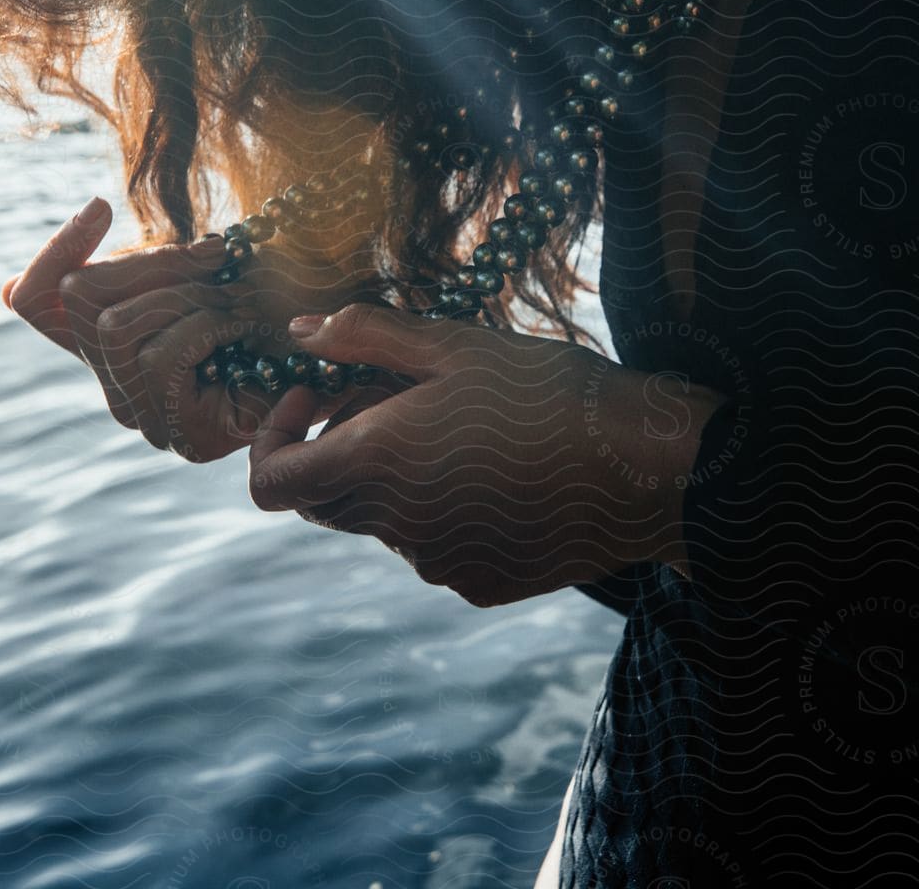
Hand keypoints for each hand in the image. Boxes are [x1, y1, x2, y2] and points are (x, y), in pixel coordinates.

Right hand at [4, 197, 386, 460]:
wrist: (358, 353)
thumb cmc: (283, 294)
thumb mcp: (205, 258)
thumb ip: (148, 254)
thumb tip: (70, 226)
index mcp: (112, 341)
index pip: (32, 301)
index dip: (53, 250)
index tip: (100, 206)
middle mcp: (117, 384)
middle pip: (81, 297)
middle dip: (153, 261)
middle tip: (216, 254)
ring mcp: (148, 415)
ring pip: (120, 325)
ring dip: (186, 294)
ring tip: (234, 290)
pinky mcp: (187, 435)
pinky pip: (164, 354)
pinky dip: (207, 323)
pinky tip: (243, 322)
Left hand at [248, 304, 725, 606]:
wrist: (647, 467)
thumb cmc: (549, 390)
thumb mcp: (454, 344)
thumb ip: (363, 337)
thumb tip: (298, 333)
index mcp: (375, 464)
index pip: (271, 482)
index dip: (273, 437)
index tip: (313, 395)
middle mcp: (394, 527)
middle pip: (323, 498)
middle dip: (337, 444)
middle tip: (399, 394)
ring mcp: (437, 563)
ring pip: (380, 520)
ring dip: (394, 476)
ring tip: (464, 427)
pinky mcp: (479, 584)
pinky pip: (432, 546)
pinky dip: (441, 509)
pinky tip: (501, 470)